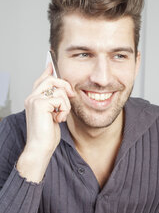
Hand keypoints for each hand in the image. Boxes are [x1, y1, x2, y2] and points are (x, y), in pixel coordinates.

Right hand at [17, 63, 73, 181]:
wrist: (40, 148)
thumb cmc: (47, 135)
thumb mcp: (53, 115)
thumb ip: (55, 102)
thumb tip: (63, 91)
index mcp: (34, 99)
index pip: (41, 80)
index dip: (48, 71)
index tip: (53, 64)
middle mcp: (32, 97)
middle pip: (51, 79)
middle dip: (65, 86)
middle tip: (72, 95)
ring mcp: (34, 100)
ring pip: (58, 89)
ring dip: (66, 103)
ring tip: (61, 115)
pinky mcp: (39, 104)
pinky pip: (59, 99)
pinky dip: (64, 109)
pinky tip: (58, 119)